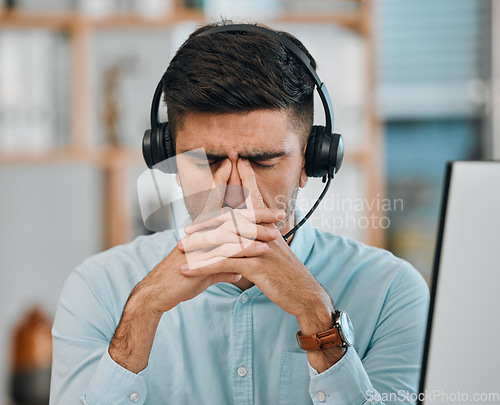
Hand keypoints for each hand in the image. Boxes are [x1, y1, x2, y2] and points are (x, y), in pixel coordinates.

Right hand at [109, 159, 272, 372]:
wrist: (158, 293)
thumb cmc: (181, 281)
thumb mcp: (207, 272)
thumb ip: (223, 268)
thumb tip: (239, 271)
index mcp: (206, 233)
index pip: (233, 218)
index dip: (253, 214)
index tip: (274, 214)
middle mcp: (203, 233)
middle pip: (235, 218)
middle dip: (258, 215)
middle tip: (280, 214)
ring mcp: (200, 244)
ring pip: (232, 232)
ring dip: (255, 232)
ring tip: (275, 235)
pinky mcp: (199, 256)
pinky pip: (225, 250)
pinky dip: (244, 250)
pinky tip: (259, 253)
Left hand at [180, 158, 333, 321]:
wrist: (305, 293)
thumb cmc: (289, 273)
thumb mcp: (277, 250)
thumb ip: (265, 237)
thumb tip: (255, 229)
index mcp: (268, 226)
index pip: (254, 198)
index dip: (246, 179)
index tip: (237, 162)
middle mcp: (263, 232)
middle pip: (231, 217)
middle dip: (206, 220)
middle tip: (186, 227)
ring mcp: (260, 247)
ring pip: (223, 240)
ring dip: (199, 245)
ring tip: (181, 249)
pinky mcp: (256, 265)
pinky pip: (224, 263)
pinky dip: (203, 266)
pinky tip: (188, 270)